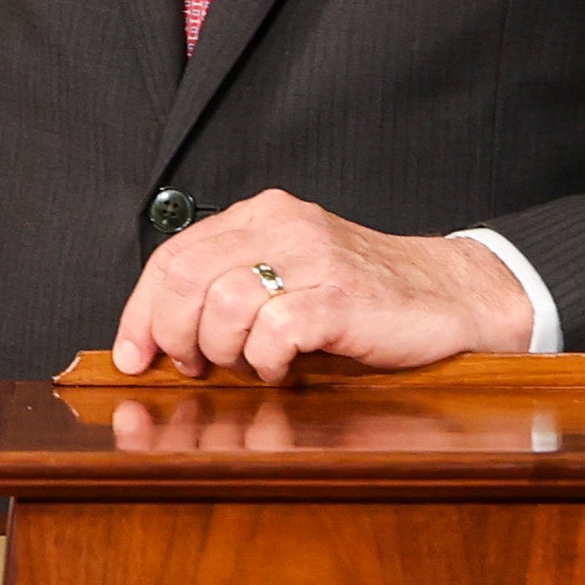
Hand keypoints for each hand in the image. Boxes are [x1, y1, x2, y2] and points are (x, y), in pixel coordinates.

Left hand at [107, 192, 535, 380]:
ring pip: (221, 305)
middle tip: (193, 367)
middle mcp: (282, 226)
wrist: (450, 294)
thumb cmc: (362, 295)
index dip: (141, 312)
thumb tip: (160, 337)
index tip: (134, 354)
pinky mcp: (340, 297)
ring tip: (249, 365)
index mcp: (261, 215)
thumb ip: (231, 288)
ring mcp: (313, 258)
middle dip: (173, 336)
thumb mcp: (289, 274)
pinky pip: (274, 331)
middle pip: (184, 279)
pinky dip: (266, 362)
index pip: (173, 256)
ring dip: (222, 352)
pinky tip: (282, 369)